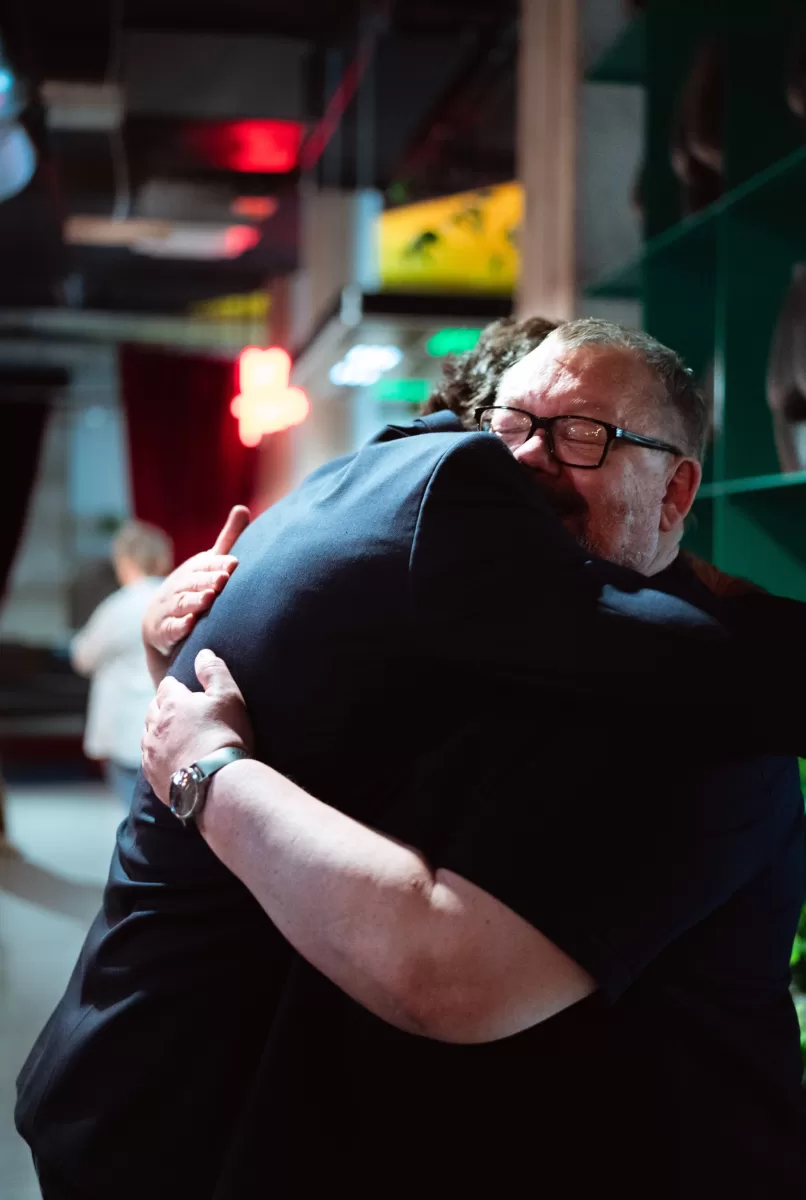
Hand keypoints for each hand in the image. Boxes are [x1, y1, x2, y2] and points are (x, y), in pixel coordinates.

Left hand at [141, 649, 253, 804]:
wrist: (217, 783)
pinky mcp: (152, 776)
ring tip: (175, 736)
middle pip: (153, 709)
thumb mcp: (227, 696)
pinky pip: (149, 760)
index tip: (187, 691)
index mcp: (171, 702)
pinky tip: (171, 759)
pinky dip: (158, 756)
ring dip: (158, 732)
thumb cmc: (225, 736)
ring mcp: (151, 752)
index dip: (178, 687)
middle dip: (164, 708)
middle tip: (181, 713)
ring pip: (148, 735)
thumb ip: (214, 671)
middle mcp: (154, 725)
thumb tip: (203, 653)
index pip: (167, 686)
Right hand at [143, 506, 250, 668]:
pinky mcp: (165, 630)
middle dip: (208, 580)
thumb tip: (242, 508)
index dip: (219, 564)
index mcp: (195, 569)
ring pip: (183, 603)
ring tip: (209, 598)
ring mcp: (170, 607)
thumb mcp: (208, 563)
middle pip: (194, 582)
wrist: (159, 619)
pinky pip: (171, 628)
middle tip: (223, 579)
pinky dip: (179, 627)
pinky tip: (189, 625)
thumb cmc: (193, 586)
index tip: (234, 563)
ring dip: (195, 601)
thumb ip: (227, 539)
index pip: (207, 565)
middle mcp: (180, 585)